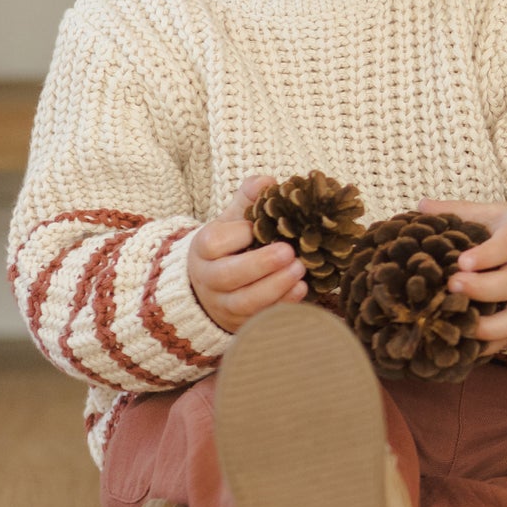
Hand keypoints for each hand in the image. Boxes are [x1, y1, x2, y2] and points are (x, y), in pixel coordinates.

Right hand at [188, 174, 306, 333]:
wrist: (214, 287)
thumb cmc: (230, 246)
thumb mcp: (233, 219)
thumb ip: (248, 199)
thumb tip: (267, 182)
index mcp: (204, 250)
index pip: (214, 243)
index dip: (238, 235)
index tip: (258, 226)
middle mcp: (209, 280)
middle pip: (228, 276)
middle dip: (260, 265)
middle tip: (289, 252)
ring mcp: (224, 306)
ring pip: (244, 302)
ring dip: (275, 287)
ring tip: (300, 270)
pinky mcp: (241, 324)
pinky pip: (260, 318)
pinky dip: (282, 305)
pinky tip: (302, 289)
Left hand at [417, 199, 506, 355]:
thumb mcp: (497, 214)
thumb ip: (461, 211)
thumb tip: (421, 206)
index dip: (489, 254)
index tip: (463, 262)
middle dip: (485, 289)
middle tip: (453, 287)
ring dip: (492, 326)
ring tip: (462, 327)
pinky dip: (495, 345)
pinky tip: (470, 349)